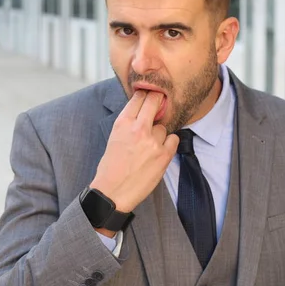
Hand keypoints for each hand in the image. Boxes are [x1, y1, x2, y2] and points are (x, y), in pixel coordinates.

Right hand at [90, 90, 179, 216]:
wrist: (113, 192)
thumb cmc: (111, 166)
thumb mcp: (114, 137)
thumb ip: (128, 123)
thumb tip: (143, 112)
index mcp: (122, 123)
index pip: (138, 97)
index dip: (146, 94)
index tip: (150, 93)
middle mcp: (138, 129)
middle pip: (155, 101)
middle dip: (158, 100)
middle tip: (160, 101)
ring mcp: (152, 142)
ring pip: (163, 126)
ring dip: (159, 132)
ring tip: (150, 146)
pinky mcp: (164, 155)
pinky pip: (174, 138)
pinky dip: (169, 143)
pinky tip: (160, 150)